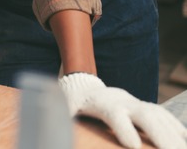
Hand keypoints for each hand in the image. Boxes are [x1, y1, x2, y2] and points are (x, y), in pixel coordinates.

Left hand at [59, 72, 186, 148]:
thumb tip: (55, 125)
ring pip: (160, 117)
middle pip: (146, 116)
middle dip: (161, 136)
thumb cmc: (72, 103)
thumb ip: (61, 116)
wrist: (84, 86)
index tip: (132, 145)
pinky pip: (165, 118)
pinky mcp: (145, 107)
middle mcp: (123, 102)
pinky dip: (177, 129)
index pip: (114, 115)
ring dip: (174, 136)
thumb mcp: (63, 108)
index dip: (123, 128)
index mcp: (102, 103)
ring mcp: (136, 103)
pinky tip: (185, 140)